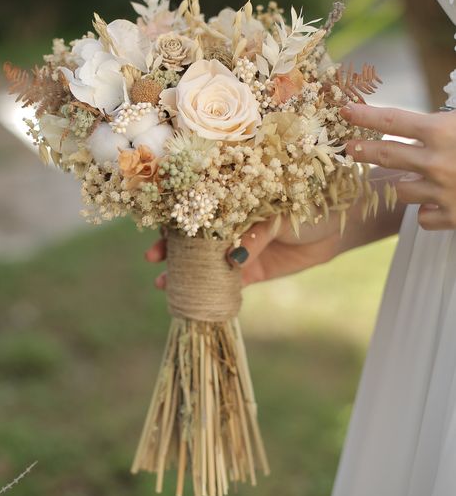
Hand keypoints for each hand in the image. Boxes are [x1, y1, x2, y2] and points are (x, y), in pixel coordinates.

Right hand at [145, 216, 342, 288]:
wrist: (342, 221)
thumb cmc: (311, 201)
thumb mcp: (279, 212)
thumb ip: (254, 234)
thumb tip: (230, 259)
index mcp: (235, 198)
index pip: (199, 207)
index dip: (177, 216)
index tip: (157, 225)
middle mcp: (233, 223)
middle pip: (195, 237)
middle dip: (172, 248)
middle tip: (153, 258)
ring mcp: (243, 248)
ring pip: (207, 262)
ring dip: (186, 273)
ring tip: (164, 284)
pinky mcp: (255, 271)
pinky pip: (230, 283)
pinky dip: (213, 290)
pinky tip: (194, 297)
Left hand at [342, 103, 455, 230]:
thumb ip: (440, 125)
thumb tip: (418, 127)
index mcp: (442, 132)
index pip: (393, 121)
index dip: (366, 116)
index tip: (346, 111)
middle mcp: (437, 162)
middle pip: (387, 156)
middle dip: (363, 151)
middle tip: (348, 148)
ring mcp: (444, 191)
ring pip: (402, 190)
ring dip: (406, 184)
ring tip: (421, 177)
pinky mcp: (453, 216)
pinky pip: (423, 217)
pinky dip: (427, 210)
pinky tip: (438, 202)